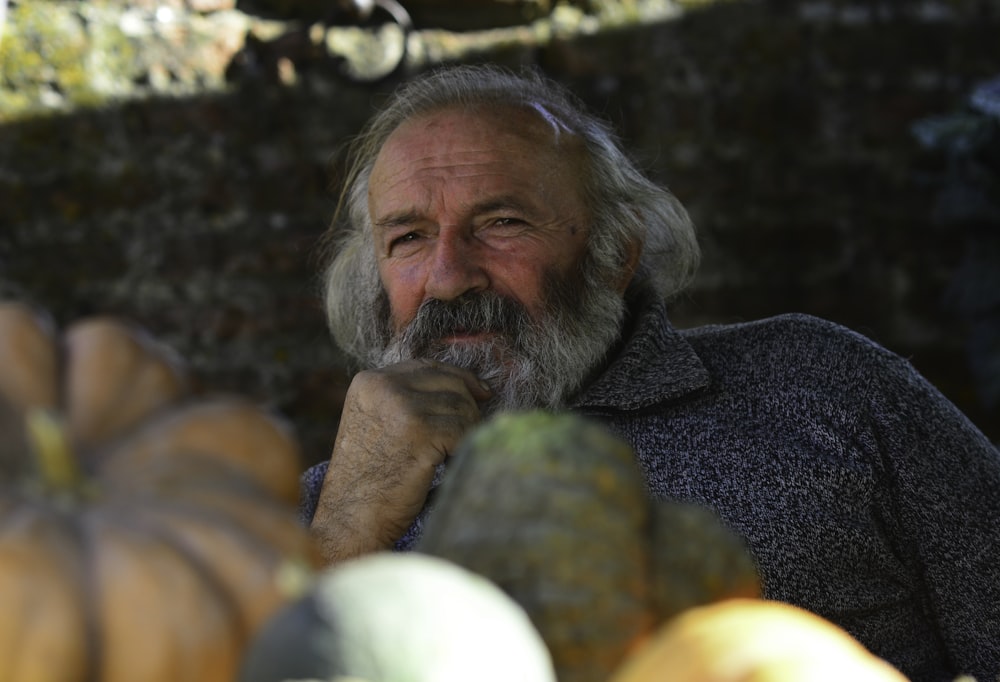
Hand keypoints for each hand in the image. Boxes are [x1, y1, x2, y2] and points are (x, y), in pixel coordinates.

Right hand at [310, 359, 491, 563]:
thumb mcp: (375, 423)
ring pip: (461, 406)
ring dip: (466, 430)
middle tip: (468, 431)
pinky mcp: (420, 431)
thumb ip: (406, 399)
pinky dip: (463, 446)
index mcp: (369, 381)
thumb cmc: (369, 478)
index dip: (459, 378)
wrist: (352, 517)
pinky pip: (463, 429)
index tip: (481, 392)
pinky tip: (450, 463)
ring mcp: (401, 407)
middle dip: (467, 406)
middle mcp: (383, 387)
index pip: (427, 367)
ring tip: (452, 453)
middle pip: (449, 382)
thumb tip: (468, 387)